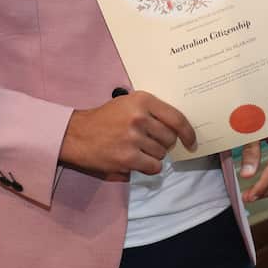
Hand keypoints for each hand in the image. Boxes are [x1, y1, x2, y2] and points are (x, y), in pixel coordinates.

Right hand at [58, 91, 195, 176]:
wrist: (76, 135)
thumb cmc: (106, 118)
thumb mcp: (128, 103)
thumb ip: (152, 110)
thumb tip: (180, 127)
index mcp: (143, 100)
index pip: (176, 118)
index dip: (188, 132)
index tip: (191, 141)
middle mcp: (139, 117)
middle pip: (169, 138)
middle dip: (163, 143)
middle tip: (148, 142)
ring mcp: (133, 138)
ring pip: (161, 153)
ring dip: (153, 155)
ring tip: (136, 149)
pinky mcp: (127, 158)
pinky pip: (153, 167)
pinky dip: (149, 167)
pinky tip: (137, 161)